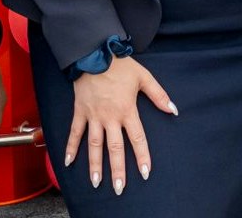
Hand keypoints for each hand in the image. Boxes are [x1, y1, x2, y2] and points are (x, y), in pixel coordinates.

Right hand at [63, 56, 177, 194]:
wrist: (94, 53)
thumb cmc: (121, 66)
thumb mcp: (144, 77)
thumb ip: (158, 95)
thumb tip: (173, 110)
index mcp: (127, 110)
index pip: (137, 138)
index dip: (141, 156)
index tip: (144, 172)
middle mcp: (110, 117)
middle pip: (114, 148)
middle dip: (117, 169)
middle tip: (119, 188)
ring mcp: (93, 116)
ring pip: (93, 145)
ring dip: (95, 165)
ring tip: (96, 183)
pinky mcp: (80, 112)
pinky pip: (74, 132)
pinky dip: (71, 147)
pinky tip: (68, 163)